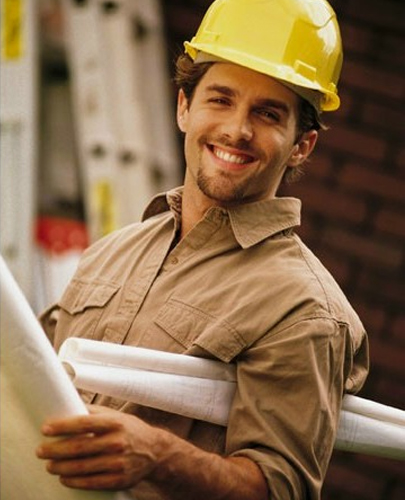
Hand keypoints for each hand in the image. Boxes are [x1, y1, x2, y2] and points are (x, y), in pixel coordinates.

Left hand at [36, 405, 164, 489]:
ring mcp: (118, 463)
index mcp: (115, 423)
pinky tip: (64, 478)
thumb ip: (94, 413)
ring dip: (61, 467)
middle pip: (79, 447)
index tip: (45, 428)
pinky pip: (91, 482)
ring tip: (49, 465)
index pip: (84, 423)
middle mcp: (117, 442)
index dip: (62, 426)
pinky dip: (74, 481)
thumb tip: (68, 406)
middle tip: (40, 450)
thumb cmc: (130, 430)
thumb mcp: (116, 416)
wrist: (155, 451)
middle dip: (55, 450)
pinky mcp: (119, 480)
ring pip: (82, 467)